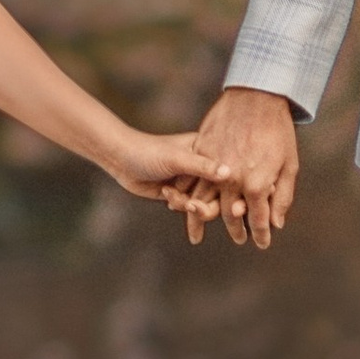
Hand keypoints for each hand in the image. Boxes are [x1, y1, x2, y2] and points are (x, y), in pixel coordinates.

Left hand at [98, 126, 228, 207]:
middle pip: (220, 192)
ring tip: (173, 200)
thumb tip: (229, 173)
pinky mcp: (181, 192)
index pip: (229, 173)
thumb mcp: (177, 159)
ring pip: (205, 203)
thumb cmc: (149, 152)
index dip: (233, 190)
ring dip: (190, 205)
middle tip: (192, 206)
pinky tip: (165, 194)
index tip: (238, 208)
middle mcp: (204, 165)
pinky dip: (180, 205)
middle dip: (208, 204)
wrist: (121, 160)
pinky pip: (190, 207)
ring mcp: (193, 179)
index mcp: (209, 150)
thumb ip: (203, 166)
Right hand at [179, 86, 300, 250]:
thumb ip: (282, 197)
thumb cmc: (278, 130)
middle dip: (236, 230)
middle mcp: (232, 179)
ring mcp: (214, 164)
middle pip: (229, 215)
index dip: (260, 234)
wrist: (257, 96)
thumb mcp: (289, 165)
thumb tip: (276, 223)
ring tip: (198, 234)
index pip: (257, 220)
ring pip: (202, 201)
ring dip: (201, 219)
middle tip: (240, 238)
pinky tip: (187, 203)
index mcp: (256, 185)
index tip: (261, 244)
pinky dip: (188, 194)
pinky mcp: (201, 150)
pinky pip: (192, 178)